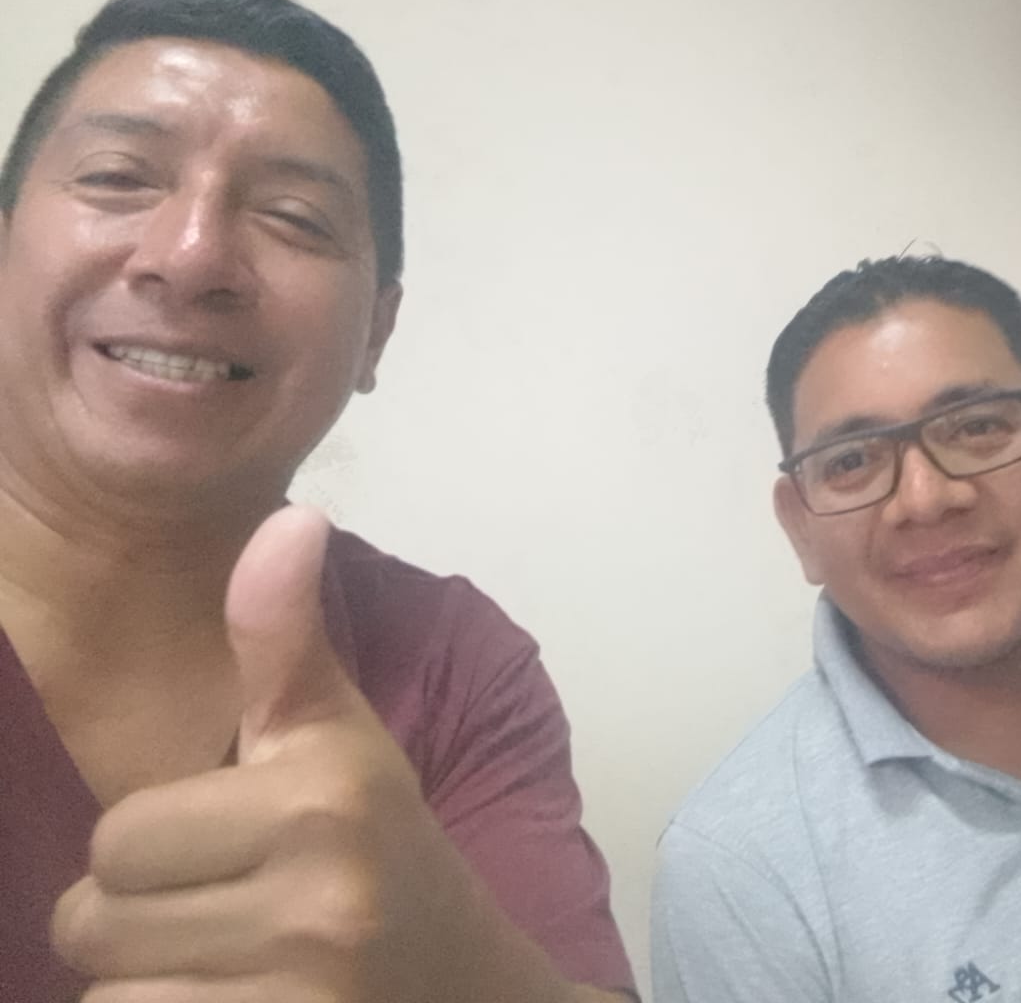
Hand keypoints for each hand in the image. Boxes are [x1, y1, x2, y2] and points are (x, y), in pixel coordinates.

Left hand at [53, 506, 480, 1001]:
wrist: (472, 986)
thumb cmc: (386, 848)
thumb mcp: (343, 740)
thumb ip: (287, 639)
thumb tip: (288, 517)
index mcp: (325, 792)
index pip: (120, 834)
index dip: (154, 847)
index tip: (222, 849)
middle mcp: (322, 893)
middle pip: (97, 920)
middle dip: (136, 923)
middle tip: (217, 915)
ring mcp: (307, 991)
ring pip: (110, 1000)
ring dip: (147, 990)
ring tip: (224, 968)